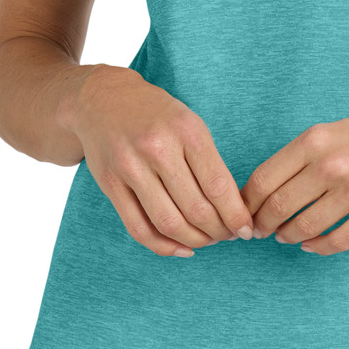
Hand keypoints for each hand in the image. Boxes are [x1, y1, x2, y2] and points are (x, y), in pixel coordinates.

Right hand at [65, 66, 254, 256]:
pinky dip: (163, 246)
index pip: (218, 186)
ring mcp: (131, 168)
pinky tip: (181, 248)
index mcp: (186, 131)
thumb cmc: (156, 115)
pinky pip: (138, 228)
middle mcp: (158, 149)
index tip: (246, 229)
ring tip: (207, 241)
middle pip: (196, 209)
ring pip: (168, 223)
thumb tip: (233, 208)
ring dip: (194, 241)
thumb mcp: (190, 123)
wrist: (102, 99)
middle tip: (228, 236)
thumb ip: (209, 162)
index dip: (236, 216)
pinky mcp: (110, 184)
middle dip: (219, 232)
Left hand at [239, 95, 348, 255]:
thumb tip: (262, 194)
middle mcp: (332, 165)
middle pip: (278, 207)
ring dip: (289, 237)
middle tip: (260, 232)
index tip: (245, 214)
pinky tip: (313, 245)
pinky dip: (319, 248)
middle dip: (263, 225)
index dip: (247, 204)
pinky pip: (339, 241)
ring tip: (287, 236)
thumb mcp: (331, 132)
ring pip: (306, 227)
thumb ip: (299, 159)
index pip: (262, 180)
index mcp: (314, 141)